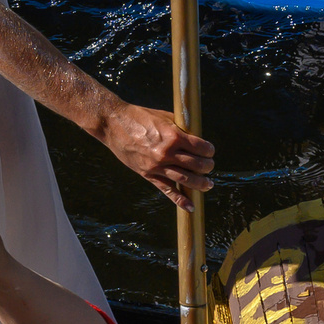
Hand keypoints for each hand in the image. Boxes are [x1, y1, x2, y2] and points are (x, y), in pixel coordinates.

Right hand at [98, 103, 216, 209]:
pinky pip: (167, 190)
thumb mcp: (165, 117)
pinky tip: (190, 206)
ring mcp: (157, 166)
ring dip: (200, 183)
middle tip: (209, 167)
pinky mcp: (148, 174)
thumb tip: (197, 138)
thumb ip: (181, 129)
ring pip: (185, 179)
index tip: (210, 151)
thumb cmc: (140, 117)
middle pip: (196, 165)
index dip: (209, 150)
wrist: (114, 124)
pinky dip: (180, 200)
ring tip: (208, 185)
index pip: (201, 148)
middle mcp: (167, 153)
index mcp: (173, 136)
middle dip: (207, 167)